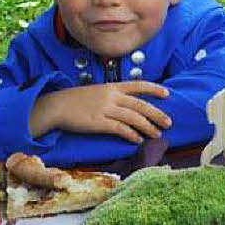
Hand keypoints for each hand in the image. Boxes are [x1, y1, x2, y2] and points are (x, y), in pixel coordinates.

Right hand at [29, 82, 170, 142]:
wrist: (55, 106)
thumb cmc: (77, 100)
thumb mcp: (98, 91)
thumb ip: (114, 96)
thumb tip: (132, 105)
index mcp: (112, 86)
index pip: (138, 85)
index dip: (154, 89)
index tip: (167, 94)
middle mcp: (111, 96)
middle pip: (141, 105)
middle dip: (157, 114)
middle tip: (169, 123)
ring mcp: (105, 109)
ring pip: (134, 118)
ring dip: (148, 127)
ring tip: (157, 134)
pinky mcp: (98, 123)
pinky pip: (120, 129)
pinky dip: (132, 135)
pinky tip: (138, 140)